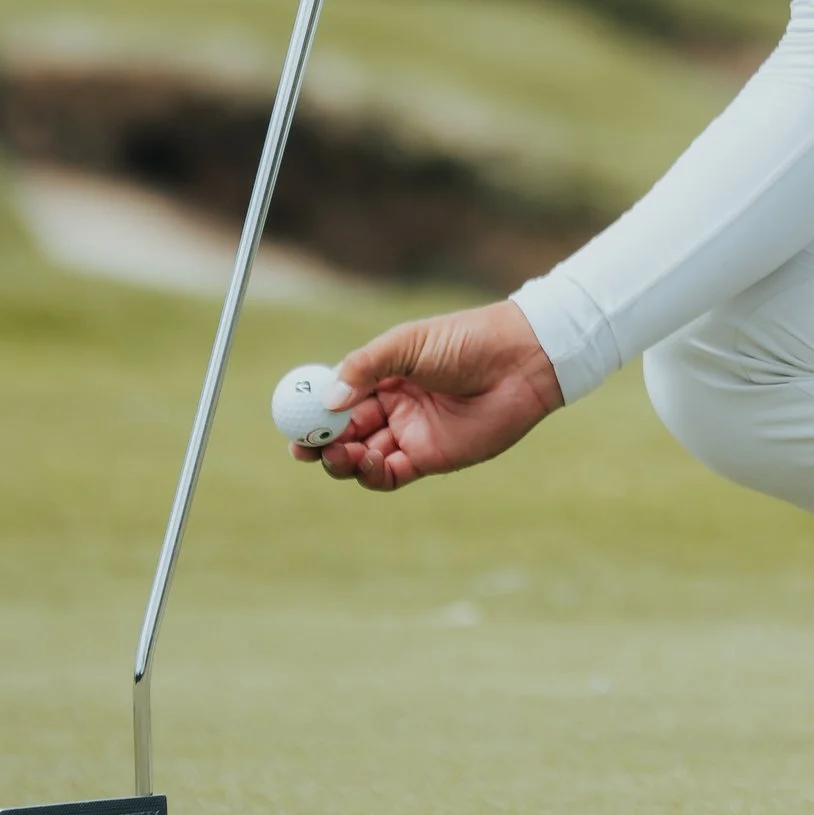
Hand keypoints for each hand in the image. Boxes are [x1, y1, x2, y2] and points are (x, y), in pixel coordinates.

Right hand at [306, 299, 564, 491]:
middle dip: (320, 442)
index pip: (337, 397)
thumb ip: (365, 367)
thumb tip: (328, 398)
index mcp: (383, 374)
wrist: (519, 360)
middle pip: (343, 431)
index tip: (293, 421)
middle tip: (304, 448)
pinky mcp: (430, 458)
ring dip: (343, 459)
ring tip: (340, 452)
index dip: (313, 412)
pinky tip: (368, 460)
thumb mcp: (408, 343)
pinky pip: (390, 474)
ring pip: (362, 456)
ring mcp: (410, 433)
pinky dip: (372, 473)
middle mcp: (392, 406)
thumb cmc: (466, 340)